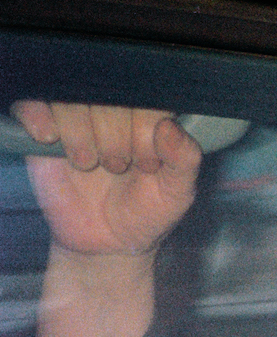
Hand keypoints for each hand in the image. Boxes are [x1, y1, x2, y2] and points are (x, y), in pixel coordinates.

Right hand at [11, 102, 199, 256]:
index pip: (145, 95)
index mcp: (148, 117)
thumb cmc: (148, 210)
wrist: (109, 243)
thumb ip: (184, 159)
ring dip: (80, 132)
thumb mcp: (177, 192)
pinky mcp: (43, 131)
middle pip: (107, 93)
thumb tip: (168, 127)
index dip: (145, 126)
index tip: (147, 161)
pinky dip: (39, 118)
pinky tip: (51, 141)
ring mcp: (77, 120)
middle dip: (115, 135)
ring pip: (70, 98)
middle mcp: (112, 112)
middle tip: (118, 167)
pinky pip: (31, 105)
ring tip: (88, 163)